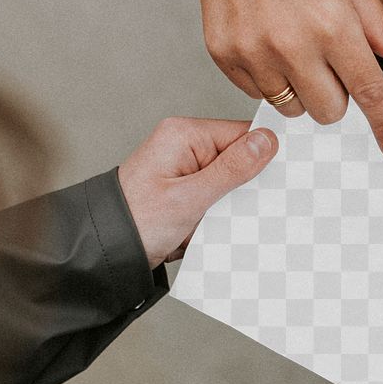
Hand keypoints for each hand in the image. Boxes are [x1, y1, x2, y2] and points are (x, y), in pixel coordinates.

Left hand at [117, 117, 277, 268]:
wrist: (109, 250)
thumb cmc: (138, 221)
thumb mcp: (190, 198)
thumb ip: (231, 169)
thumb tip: (265, 141)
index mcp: (185, 135)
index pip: (242, 134)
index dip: (262, 158)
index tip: (274, 183)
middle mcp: (185, 145)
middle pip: (238, 158)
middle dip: (242, 188)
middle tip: (232, 210)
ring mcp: (186, 167)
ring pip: (230, 182)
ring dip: (229, 206)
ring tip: (211, 222)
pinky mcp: (186, 188)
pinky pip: (216, 197)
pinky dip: (218, 214)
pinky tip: (207, 227)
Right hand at [186, 0, 382, 159]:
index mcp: (333, 24)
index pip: (368, 91)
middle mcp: (291, 42)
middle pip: (329, 112)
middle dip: (336, 95)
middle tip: (326, 59)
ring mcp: (253, 51)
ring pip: (293, 108)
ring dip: (302, 89)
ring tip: (293, 47)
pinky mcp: (224, 54)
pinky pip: (259, 96)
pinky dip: (269, 79)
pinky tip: (266, 42)